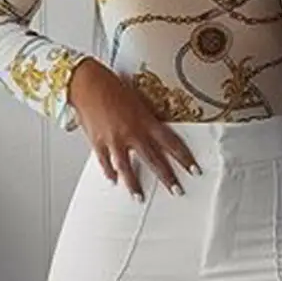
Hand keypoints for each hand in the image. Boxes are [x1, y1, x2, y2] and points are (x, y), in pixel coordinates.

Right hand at [67, 58, 202, 200]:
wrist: (87, 83)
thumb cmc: (112, 85)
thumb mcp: (137, 100)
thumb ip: (147, 118)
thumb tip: (155, 130)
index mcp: (145, 121)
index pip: (171, 143)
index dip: (185, 158)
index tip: (194, 170)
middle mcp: (132, 132)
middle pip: (154, 160)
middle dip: (167, 178)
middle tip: (177, 191)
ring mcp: (115, 140)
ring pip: (127, 168)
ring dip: (134, 185)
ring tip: (139, 198)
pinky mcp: (98, 142)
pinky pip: (106, 162)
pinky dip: (110, 172)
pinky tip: (114, 180)